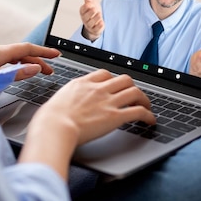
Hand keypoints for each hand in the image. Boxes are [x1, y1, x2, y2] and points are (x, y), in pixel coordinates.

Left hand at [0, 43, 60, 81]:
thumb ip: (17, 73)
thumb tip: (35, 67)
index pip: (26, 48)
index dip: (43, 52)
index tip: (57, 55)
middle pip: (19, 52)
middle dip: (36, 60)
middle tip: (49, 71)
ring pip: (10, 56)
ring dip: (25, 62)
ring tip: (34, 71)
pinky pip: (1, 59)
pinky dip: (13, 63)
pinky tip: (12, 69)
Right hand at [18, 70, 154, 179]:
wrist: (54, 127)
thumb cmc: (50, 119)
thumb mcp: (57, 101)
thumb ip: (67, 100)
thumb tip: (63, 107)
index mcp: (83, 84)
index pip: (104, 74)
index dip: (113, 79)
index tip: (116, 86)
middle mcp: (98, 89)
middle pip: (124, 79)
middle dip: (132, 86)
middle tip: (135, 95)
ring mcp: (108, 101)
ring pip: (135, 92)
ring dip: (144, 99)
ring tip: (147, 106)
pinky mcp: (115, 116)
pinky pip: (138, 112)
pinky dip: (148, 115)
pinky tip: (150, 121)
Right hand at [76, 0, 103, 41]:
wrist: (99, 18)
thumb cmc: (93, 8)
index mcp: (82, 11)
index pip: (84, 8)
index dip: (88, 6)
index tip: (90, 3)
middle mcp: (84, 18)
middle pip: (88, 15)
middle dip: (93, 11)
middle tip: (95, 9)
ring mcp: (89, 25)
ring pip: (93, 22)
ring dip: (97, 17)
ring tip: (99, 14)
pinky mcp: (95, 30)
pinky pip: (98, 28)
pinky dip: (100, 25)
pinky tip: (102, 22)